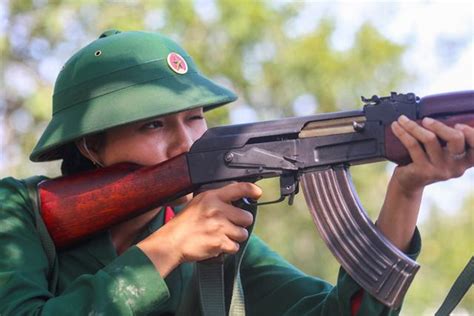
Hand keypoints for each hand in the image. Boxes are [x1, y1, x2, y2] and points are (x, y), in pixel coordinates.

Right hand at [137, 182, 261, 275]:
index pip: (238, 188)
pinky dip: (228, 248)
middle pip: (247, 217)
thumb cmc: (184, 224)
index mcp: (211, 197)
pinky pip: (235, 246)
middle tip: (229, 225)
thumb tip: (235, 200)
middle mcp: (217, 210)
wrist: (172, 242)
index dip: (252, 190)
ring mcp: (219, 226)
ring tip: (222, 236)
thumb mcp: (198, 203)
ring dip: (235, 237)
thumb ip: (216, 199)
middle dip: (240, 223)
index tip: (257, 193)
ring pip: (243, 233)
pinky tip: (217, 244)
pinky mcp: (219, 242)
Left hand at [390, 115, 472, 195]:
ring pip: (430, 139)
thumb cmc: (426, 162)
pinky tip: (396, 126)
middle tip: (425, 120)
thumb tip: (442, 114)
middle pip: (455, 138)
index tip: (458, 125)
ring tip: (402, 119)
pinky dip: (403, 133)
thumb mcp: (442, 153)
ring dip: (413, 126)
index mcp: (465, 160)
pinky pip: (413, 145)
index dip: (472, 134)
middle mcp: (456, 167)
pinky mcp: (423, 171)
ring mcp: (440, 170)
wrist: (408, 183)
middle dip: (439, 125)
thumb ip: (447, 139)